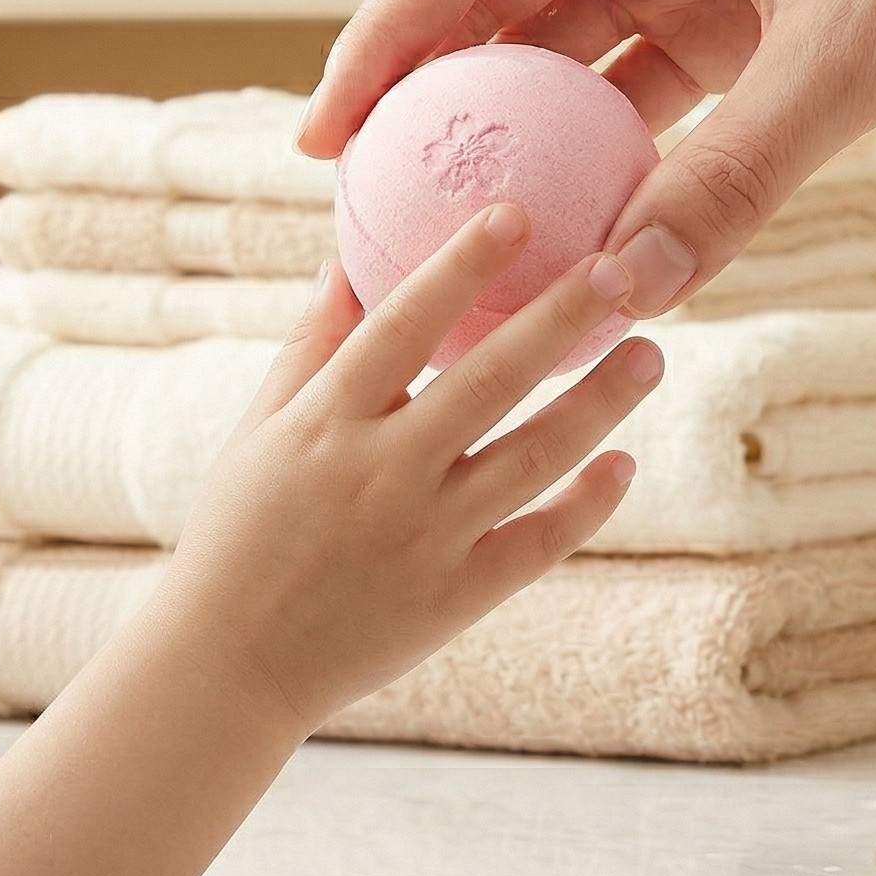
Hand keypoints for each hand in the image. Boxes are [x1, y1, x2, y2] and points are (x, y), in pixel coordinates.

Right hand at [161, 206, 663, 732]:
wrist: (227, 664)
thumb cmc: (239, 531)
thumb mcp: (259, 427)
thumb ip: (313, 344)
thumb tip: (349, 257)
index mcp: (326, 421)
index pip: (402, 324)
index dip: (458, 266)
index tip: (514, 211)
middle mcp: (380, 472)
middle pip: (487, 380)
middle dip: (559, 319)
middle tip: (621, 269)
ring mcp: (423, 538)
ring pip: (532, 456)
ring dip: (598, 402)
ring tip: (648, 355)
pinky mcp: (454, 598)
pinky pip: (537, 543)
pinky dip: (586, 504)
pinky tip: (623, 463)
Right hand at [300, 0, 875, 312]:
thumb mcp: (851, 56)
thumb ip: (733, 175)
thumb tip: (623, 288)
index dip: (384, 40)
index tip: (327, 137)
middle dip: (430, 95)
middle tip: (367, 204)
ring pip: (563, 46)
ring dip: (516, 133)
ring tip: (450, 229)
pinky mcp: (739, 6)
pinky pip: (640, 83)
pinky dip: (607, 151)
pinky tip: (571, 225)